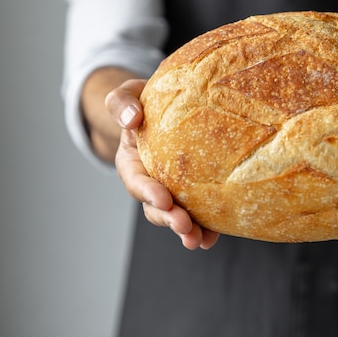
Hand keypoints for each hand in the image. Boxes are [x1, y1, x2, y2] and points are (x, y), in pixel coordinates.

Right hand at [105, 79, 219, 249]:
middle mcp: (150, 180)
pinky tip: (216, 234)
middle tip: (185, 227)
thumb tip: (131, 118)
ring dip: (188, 230)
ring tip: (200, 241)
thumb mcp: (125, 95)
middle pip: (156, 206)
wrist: (159, 106)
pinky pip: (198, 209)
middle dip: (169, 219)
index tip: (163, 199)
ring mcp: (171, 188)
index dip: (148, 192)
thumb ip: (121, 104)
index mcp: (132, 161)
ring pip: (176, 214)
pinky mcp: (192, 189)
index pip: (137, 181)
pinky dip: (206, 224)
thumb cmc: (141, 101)